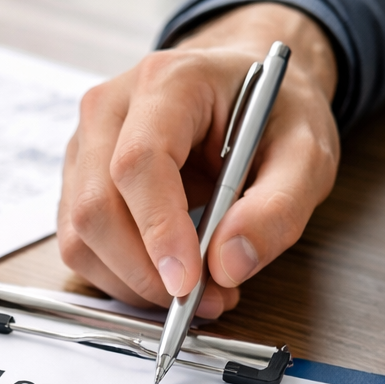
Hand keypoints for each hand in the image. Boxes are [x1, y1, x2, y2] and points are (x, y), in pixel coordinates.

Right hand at [57, 2, 339, 314]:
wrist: (240, 86)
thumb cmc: (270, 110)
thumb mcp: (307, 151)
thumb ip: (278, 208)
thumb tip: (228, 265)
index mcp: (166, 84)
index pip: (138, 163)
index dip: (158, 230)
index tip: (188, 283)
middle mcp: (109, 111)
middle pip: (96, 208)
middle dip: (147, 272)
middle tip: (207, 299)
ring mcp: (84, 147)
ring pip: (81, 236)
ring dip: (134, 281)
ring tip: (197, 289)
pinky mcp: (77, 182)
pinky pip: (81, 245)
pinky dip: (122, 276)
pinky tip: (167, 273)